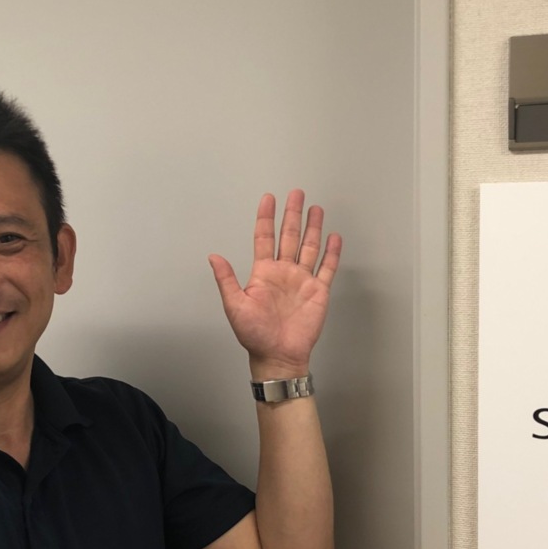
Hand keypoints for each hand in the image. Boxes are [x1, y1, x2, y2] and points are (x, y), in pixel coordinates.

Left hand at [209, 190, 341, 378]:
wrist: (278, 355)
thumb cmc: (254, 334)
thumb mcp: (234, 305)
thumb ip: (227, 279)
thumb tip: (213, 257)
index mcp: (263, 273)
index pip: (265, 237)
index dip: (267, 217)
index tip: (269, 198)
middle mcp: (283, 272)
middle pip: (289, 236)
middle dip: (293, 214)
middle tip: (297, 193)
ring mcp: (302, 280)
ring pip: (309, 247)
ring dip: (313, 228)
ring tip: (316, 208)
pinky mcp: (318, 292)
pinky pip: (326, 268)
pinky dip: (331, 253)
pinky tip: (334, 237)